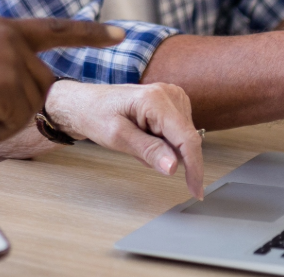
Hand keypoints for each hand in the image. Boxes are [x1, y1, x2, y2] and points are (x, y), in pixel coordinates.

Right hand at [0, 18, 125, 140]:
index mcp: (2, 28)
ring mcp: (14, 63)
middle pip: (40, 87)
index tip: (119, 34)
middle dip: (13, 107)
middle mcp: (13, 41)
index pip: (56, 29)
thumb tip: (16, 83)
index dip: (90, 34)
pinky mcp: (9, 88)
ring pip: (26, 109)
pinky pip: (13, 124)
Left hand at [45, 81, 205, 198]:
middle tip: (137, 148)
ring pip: (183, 139)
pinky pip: (177, 133)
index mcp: (156, 99)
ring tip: (137, 140)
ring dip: (163, 149)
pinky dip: (162, 142)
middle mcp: (170, 94)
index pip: (187, 138)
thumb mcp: (118, 138)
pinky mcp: (173, 104)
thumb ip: (148, 151)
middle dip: (168, 155)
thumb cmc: (96, 114)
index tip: (196, 190)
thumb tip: (174, 167)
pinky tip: (143, 135)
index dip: (194, 167)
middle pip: (186, 140)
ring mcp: (173, 97)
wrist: (86, 104)